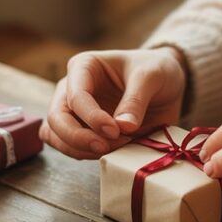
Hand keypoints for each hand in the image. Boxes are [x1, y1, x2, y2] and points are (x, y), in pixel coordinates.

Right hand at [40, 48, 185, 158]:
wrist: (166, 84)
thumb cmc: (155, 70)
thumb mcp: (152, 76)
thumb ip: (136, 100)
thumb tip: (123, 127)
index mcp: (84, 66)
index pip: (76, 96)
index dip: (92, 117)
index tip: (116, 131)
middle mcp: (71, 89)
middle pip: (56, 119)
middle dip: (77, 138)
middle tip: (105, 147)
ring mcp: (74, 112)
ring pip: (57, 137)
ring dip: (81, 150)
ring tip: (113, 149)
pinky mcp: (83, 131)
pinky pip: (71, 149)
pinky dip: (87, 155)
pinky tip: (112, 152)